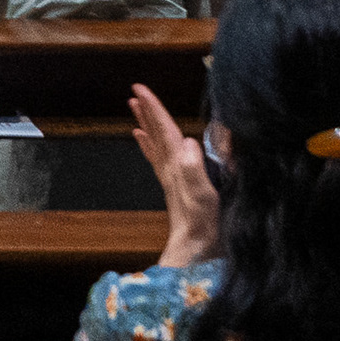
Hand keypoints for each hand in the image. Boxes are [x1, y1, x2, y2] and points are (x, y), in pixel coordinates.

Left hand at [129, 84, 219, 268]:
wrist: (194, 251)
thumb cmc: (202, 226)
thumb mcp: (204, 196)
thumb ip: (195, 169)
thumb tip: (189, 142)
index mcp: (179, 165)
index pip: (164, 130)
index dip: (154, 108)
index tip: (140, 89)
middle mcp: (171, 168)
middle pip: (156, 133)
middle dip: (147, 111)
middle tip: (135, 92)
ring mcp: (171, 177)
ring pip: (156, 144)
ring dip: (147, 124)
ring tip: (136, 109)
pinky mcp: (174, 187)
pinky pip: (158, 158)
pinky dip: (150, 145)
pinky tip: (144, 139)